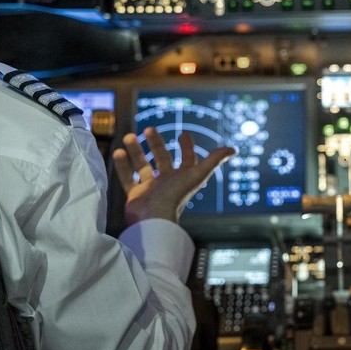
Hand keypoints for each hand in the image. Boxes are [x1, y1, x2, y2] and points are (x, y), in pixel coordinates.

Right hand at [113, 128, 234, 224]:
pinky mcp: (136, 196)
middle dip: (156, 143)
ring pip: (142, 166)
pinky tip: (118, 152)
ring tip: (128, 137)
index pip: (188, 159)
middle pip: (162, 159)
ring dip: (136, 151)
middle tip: (148, 129)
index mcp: (183, 178)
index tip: (183, 133)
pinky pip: (127, 178)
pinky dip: (122, 165)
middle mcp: (167, 183)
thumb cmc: (176, 196)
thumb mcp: (197, 174)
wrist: (153, 219)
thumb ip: (214, 160)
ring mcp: (151, 189)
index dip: (188, 146)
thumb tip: (232, 149)